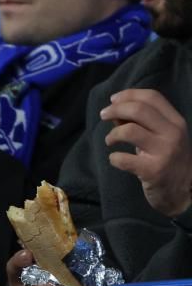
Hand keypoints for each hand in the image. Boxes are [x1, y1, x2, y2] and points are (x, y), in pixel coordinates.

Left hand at [101, 88, 191, 216]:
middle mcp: (173, 133)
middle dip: (115, 109)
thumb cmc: (166, 158)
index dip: (129, 94)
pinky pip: (124, 159)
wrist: (182, 191)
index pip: (152, 96)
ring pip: (130, 131)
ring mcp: (165, 152)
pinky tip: (115, 159)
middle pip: (139, 110)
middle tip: (103, 115)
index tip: (113, 100)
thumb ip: (141, 121)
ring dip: (112, 134)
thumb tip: (114, 109)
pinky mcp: (153, 171)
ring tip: (110, 140)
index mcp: (176, 121)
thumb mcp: (160, 136)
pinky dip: (114, 158)